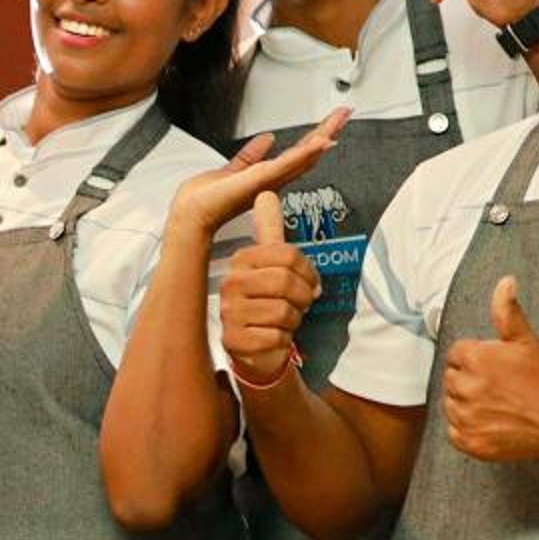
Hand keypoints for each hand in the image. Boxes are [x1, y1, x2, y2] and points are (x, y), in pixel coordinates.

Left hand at [170, 110, 350, 239]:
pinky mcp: (261, 179)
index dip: (316, 137)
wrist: (193, 214)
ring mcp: (269, 179)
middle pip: (308, 152)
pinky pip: (287, 163)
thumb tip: (266, 140)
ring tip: (340, 120)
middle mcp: (273, 179)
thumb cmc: (208, 199)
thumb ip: (251, 155)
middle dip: (328, 131)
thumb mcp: (235, 169)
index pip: (298, 152)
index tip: (330, 123)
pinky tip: (321, 142)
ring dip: (323, 135)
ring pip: (304, 155)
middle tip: (345, 114)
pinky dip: (306, 152)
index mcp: (268, 176)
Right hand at [219, 191, 323, 388]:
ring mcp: (229, 312)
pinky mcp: (234, 339)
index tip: (309, 285)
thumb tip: (265, 192)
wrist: (256, 347)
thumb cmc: (268, 303)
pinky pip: (276, 335)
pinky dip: (283, 340)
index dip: (309, 273)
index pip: (288, 256)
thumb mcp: (272, 266)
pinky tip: (272, 337)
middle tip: (298, 306)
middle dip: (303, 298)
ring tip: (283, 321)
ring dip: (293, 320)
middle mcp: (230, 283)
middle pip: (287, 282)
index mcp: (242, 260)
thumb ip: (269, 231)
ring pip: (284, 311)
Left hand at [442, 275, 538, 463]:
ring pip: (452, 404)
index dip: (478, 358)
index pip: (457, 354)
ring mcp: (465, 416)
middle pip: (453, 378)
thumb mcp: (528, 341)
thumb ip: (508, 311)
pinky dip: (469, 427)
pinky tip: (494, 422)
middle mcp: (464, 387)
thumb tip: (505, 281)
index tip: (499, 368)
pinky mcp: (468, 441)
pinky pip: (455, 430)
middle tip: (502, 386)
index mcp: (474, 358)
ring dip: (469, 403)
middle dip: (472, 379)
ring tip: (500, 404)